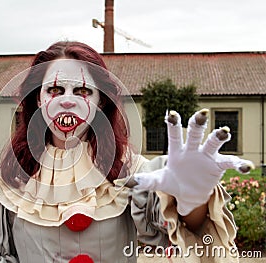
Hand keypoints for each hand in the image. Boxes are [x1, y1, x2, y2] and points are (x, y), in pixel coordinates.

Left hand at [127, 109, 253, 215]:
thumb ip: (145, 181)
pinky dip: (239, 164)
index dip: (174, 125)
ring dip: (219, 136)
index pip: (174, 135)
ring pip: (213, 142)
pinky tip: (247, 168)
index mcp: (177, 150)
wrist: (189, 194)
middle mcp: (192, 149)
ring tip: (225, 131)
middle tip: (202, 113)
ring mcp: (207, 156)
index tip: (172, 114)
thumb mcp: (158, 183)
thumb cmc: (173, 183)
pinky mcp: (218, 166)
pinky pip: (230, 163)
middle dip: (198, 123)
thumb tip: (126, 183)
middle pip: (195, 133)